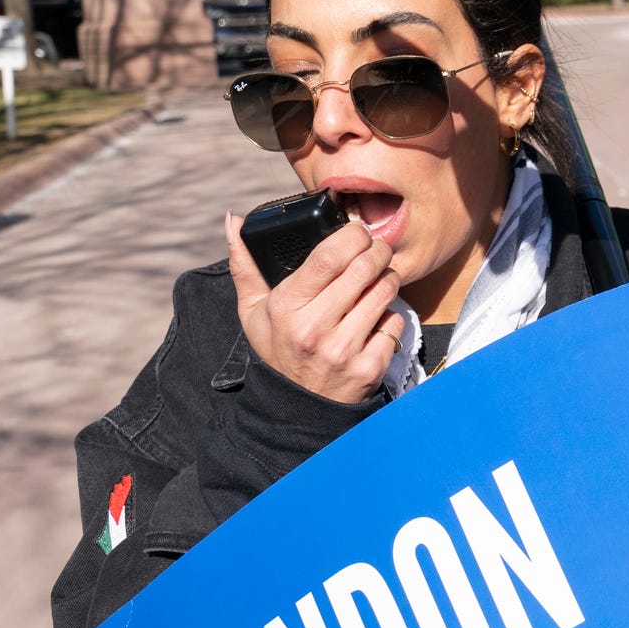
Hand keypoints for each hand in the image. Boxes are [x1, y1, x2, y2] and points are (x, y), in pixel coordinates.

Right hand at [224, 212, 401, 403]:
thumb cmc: (276, 349)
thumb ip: (245, 265)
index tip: (358, 232)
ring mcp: (343, 350)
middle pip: (364, 268)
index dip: (351, 236)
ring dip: (388, 277)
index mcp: (285, 308)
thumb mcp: (252, 311)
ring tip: (377, 278)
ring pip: (385, 291)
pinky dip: (391, 314)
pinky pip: (395, 323)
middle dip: (378, 250)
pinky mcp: (368, 368)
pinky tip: (376, 316)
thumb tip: (233, 219)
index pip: (328, 257)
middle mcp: (314, 329)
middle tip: (377, 249)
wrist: (295, 408)